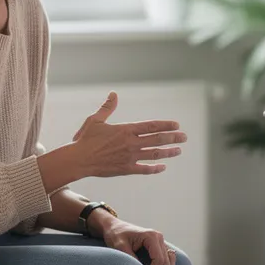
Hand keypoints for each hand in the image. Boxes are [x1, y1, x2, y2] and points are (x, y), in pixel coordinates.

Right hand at [71, 92, 185, 177]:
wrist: (79, 160)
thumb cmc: (86, 139)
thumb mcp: (96, 120)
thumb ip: (108, 107)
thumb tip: (113, 94)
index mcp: (126, 129)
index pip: (151, 126)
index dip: (165, 125)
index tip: (176, 125)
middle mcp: (131, 143)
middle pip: (157, 139)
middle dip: (173, 138)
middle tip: (184, 137)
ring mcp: (130, 157)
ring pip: (154, 153)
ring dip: (168, 152)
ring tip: (179, 150)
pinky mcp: (126, 169)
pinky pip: (144, 169)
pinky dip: (155, 168)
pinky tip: (163, 167)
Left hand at [99, 218, 177, 264]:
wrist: (114, 227)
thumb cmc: (116, 235)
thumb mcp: (120, 246)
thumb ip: (131, 258)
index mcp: (151, 236)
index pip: (159, 259)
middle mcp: (159, 237)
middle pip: (165, 261)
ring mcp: (160, 241)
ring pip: (168, 261)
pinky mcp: (158, 245)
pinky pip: (168, 257)